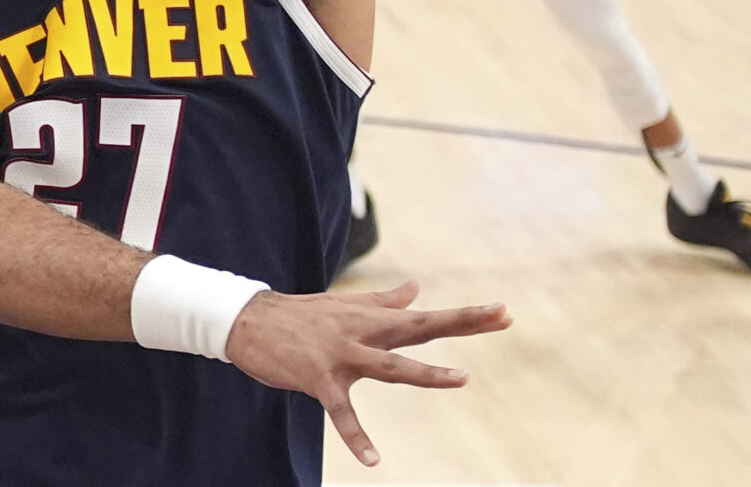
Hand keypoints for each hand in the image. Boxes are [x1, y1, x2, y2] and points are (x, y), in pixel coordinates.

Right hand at [225, 283, 510, 468]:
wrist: (247, 320)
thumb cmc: (300, 315)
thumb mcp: (343, 304)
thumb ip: (383, 300)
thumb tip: (415, 289)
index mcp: (371, 318)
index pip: (425, 317)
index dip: (466, 316)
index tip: (503, 312)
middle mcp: (362, 332)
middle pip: (418, 327)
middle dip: (460, 322)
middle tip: (501, 315)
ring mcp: (342, 355)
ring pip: (390, 365)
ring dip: (425, 372)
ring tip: (461, 378)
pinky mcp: (319, 378)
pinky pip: (342, 412)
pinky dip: (356, 437)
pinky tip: (373, 460)